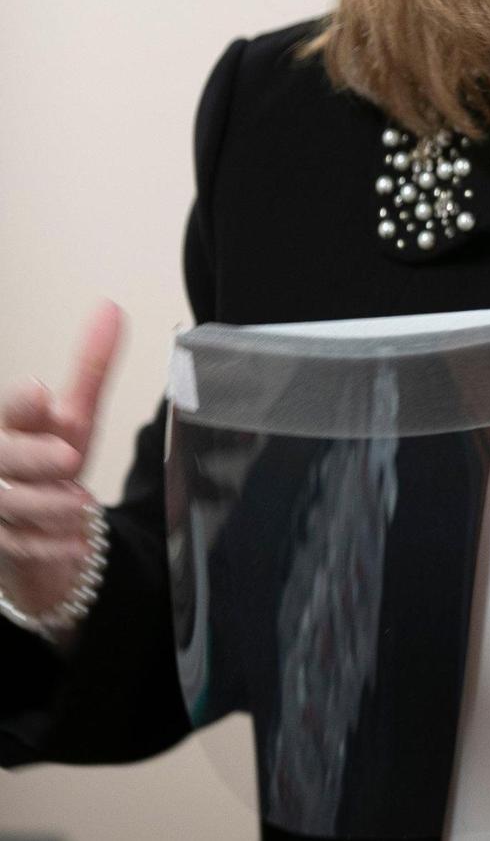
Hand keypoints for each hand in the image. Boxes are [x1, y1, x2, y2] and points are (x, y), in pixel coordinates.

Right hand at [0, 301, 122, 619]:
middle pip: (2, 456)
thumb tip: (111, 307)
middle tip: (69, 457)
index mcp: (14, 425)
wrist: (38, 530)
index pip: (11, 409)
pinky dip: (48, 547)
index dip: (22, 403)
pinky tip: (77, 544)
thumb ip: (90, 368)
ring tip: (82, 505)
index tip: (41, 393)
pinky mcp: (1, 544)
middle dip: (32, 456)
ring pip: (7, 505)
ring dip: (46, 506)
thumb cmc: (49, 463)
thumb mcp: (74, 418)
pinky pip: (17, 548)